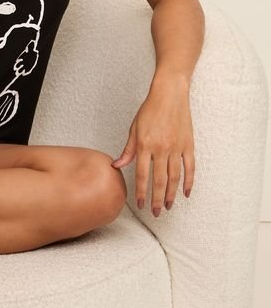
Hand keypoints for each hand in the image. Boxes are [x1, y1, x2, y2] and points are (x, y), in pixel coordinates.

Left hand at [111, 86, 194, 216]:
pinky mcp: (188, 145)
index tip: (140, 204)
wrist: (169, 94)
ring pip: (174, 177)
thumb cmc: (149, 110)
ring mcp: (176, 148)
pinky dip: (189, 182)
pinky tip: (185, 193)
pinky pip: (190, 168)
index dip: (141, 192)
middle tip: (156, 213)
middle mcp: (161, 149)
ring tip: (168, 206)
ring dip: (171, 194)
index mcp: (145, 145)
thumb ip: (128, 150)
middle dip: (156, 199)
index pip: (141, 175)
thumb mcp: (134, 128)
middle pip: (159, 181)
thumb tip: (117, 166)